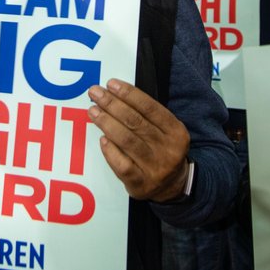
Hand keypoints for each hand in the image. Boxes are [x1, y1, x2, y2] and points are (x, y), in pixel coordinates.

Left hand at [89, 79, 190, 201]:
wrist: (171, 186)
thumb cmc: (161, 150)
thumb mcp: (165, 131)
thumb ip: (146, 115)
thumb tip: (115, 94)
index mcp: (176, 132)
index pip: (150, 108)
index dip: (129, 94)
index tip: (111, 84)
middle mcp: (168, 149)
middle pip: (136, 122)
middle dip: (113, 105)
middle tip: (95, 93)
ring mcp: (155, 168)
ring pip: (127, 141)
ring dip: (107, 123)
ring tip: (93, 111)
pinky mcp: (141, 184)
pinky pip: (122, 164)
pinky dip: (110, 150)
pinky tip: (102, 139)